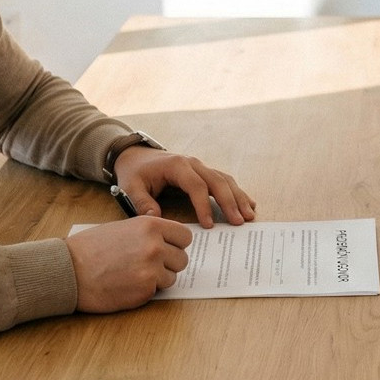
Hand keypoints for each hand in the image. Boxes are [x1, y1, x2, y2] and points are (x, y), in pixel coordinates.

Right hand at [65, 216, 193, 312]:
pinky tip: (127, 284)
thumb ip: (148, 234)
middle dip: (169, 264)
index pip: (185, 236)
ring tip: (134, 274)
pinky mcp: (145, 291)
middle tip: (148, 265)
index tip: (168, 248)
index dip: (176, 244)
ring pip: (172, 277)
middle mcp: (155, 246)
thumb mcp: (123, 228)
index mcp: (151, 226)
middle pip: (182, 259)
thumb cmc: (90, 248)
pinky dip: (145, 290)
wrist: (69, 270)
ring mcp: (152, 270)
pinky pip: (157, 291)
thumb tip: (168, 242)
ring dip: (158, 279)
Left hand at [112, 146, 256, 227]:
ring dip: (238, 198)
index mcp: (177, 165)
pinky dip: (236, 192)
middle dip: (230, 202)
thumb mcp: (130, 186)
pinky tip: (248, 204)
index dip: (204, 205)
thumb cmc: (134, 171)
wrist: (135, 154)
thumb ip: (142, 202)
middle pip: (217, 181)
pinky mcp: (203, 172)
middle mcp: (193, 163)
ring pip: (225, 180)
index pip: (196, 186)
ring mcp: (200, 166)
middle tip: (239, 222)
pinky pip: (224, 180)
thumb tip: (156, 218)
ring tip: (249, 215)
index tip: (209, 225)